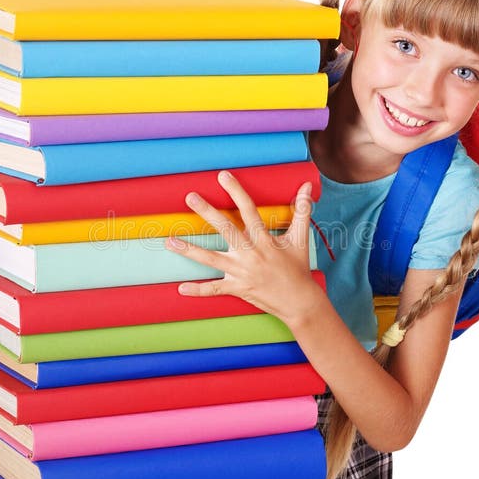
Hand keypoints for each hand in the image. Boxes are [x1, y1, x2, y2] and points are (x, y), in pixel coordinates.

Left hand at [165, 171, 323, 326]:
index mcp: (265, 240)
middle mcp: (251, 254)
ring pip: (211, 260)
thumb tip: (308, 187)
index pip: (249, 210)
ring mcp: (242, 272)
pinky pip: (214, 290)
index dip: (236, 192)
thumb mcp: (300, 238)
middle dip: (207, 212)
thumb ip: (302, 211)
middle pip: (226, 230)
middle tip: (190, 197)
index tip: (223, 176)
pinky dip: (198, 291)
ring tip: (169, 242)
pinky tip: (181, 288)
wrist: (299, 301)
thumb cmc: (298, 268)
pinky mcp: (237, 288)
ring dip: (189, 251)